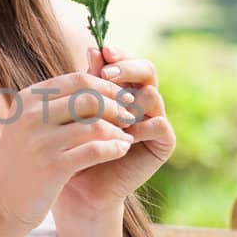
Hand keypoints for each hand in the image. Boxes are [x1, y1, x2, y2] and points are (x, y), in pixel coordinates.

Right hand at [0, 69, 137, 231]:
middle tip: (130, 116)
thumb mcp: (31, 125)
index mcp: (27, 99)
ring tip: (128, 135)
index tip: (123, 99)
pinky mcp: (51, 167)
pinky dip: (114, 148)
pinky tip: (122, 149)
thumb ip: (58, 103)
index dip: (107, 87)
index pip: (78, 80)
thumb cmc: (23, 161)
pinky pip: (94, 150)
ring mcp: (40, 141)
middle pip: (88, 97)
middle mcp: (30, 115)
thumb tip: (97, 83)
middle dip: (116, 105)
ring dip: (118, 128)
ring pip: (94, 123)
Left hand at [53, 42, 175, 220]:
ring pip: (152, 95)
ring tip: (109, 112)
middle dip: (127, 68)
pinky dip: (141, 126)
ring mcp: (155, 120)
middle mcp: (142, 101)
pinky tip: (123, 133)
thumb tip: (93, 49)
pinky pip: (159, 125)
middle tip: (106, 72)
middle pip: (147, 70)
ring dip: (129, 100)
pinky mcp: (163, 143)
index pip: (128, 61)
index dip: (118, 55)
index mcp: (123, 89)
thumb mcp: (78, 110)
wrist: (78, 187)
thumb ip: (88, 83)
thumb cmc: (72, 146)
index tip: (101, 50)